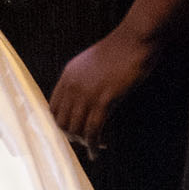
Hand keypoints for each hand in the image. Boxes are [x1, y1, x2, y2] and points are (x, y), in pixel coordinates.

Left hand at [48, 26, 156, 154]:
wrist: (135, 40)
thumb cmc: (120, 50)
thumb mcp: (92, 63)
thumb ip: (83, 80)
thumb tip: (84, 100)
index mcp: (67, 75)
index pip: (53, 108)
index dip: (61, 123)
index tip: (71, 131)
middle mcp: (72, 86)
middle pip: (62, 122)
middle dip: (72, 136)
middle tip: (85, 141)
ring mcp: (87, 94)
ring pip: (76, 129)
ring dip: (84, 142)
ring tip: (95, 147)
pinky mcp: (104, 100)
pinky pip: (93, 130)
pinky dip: (94, 144)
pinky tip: (99, 150)